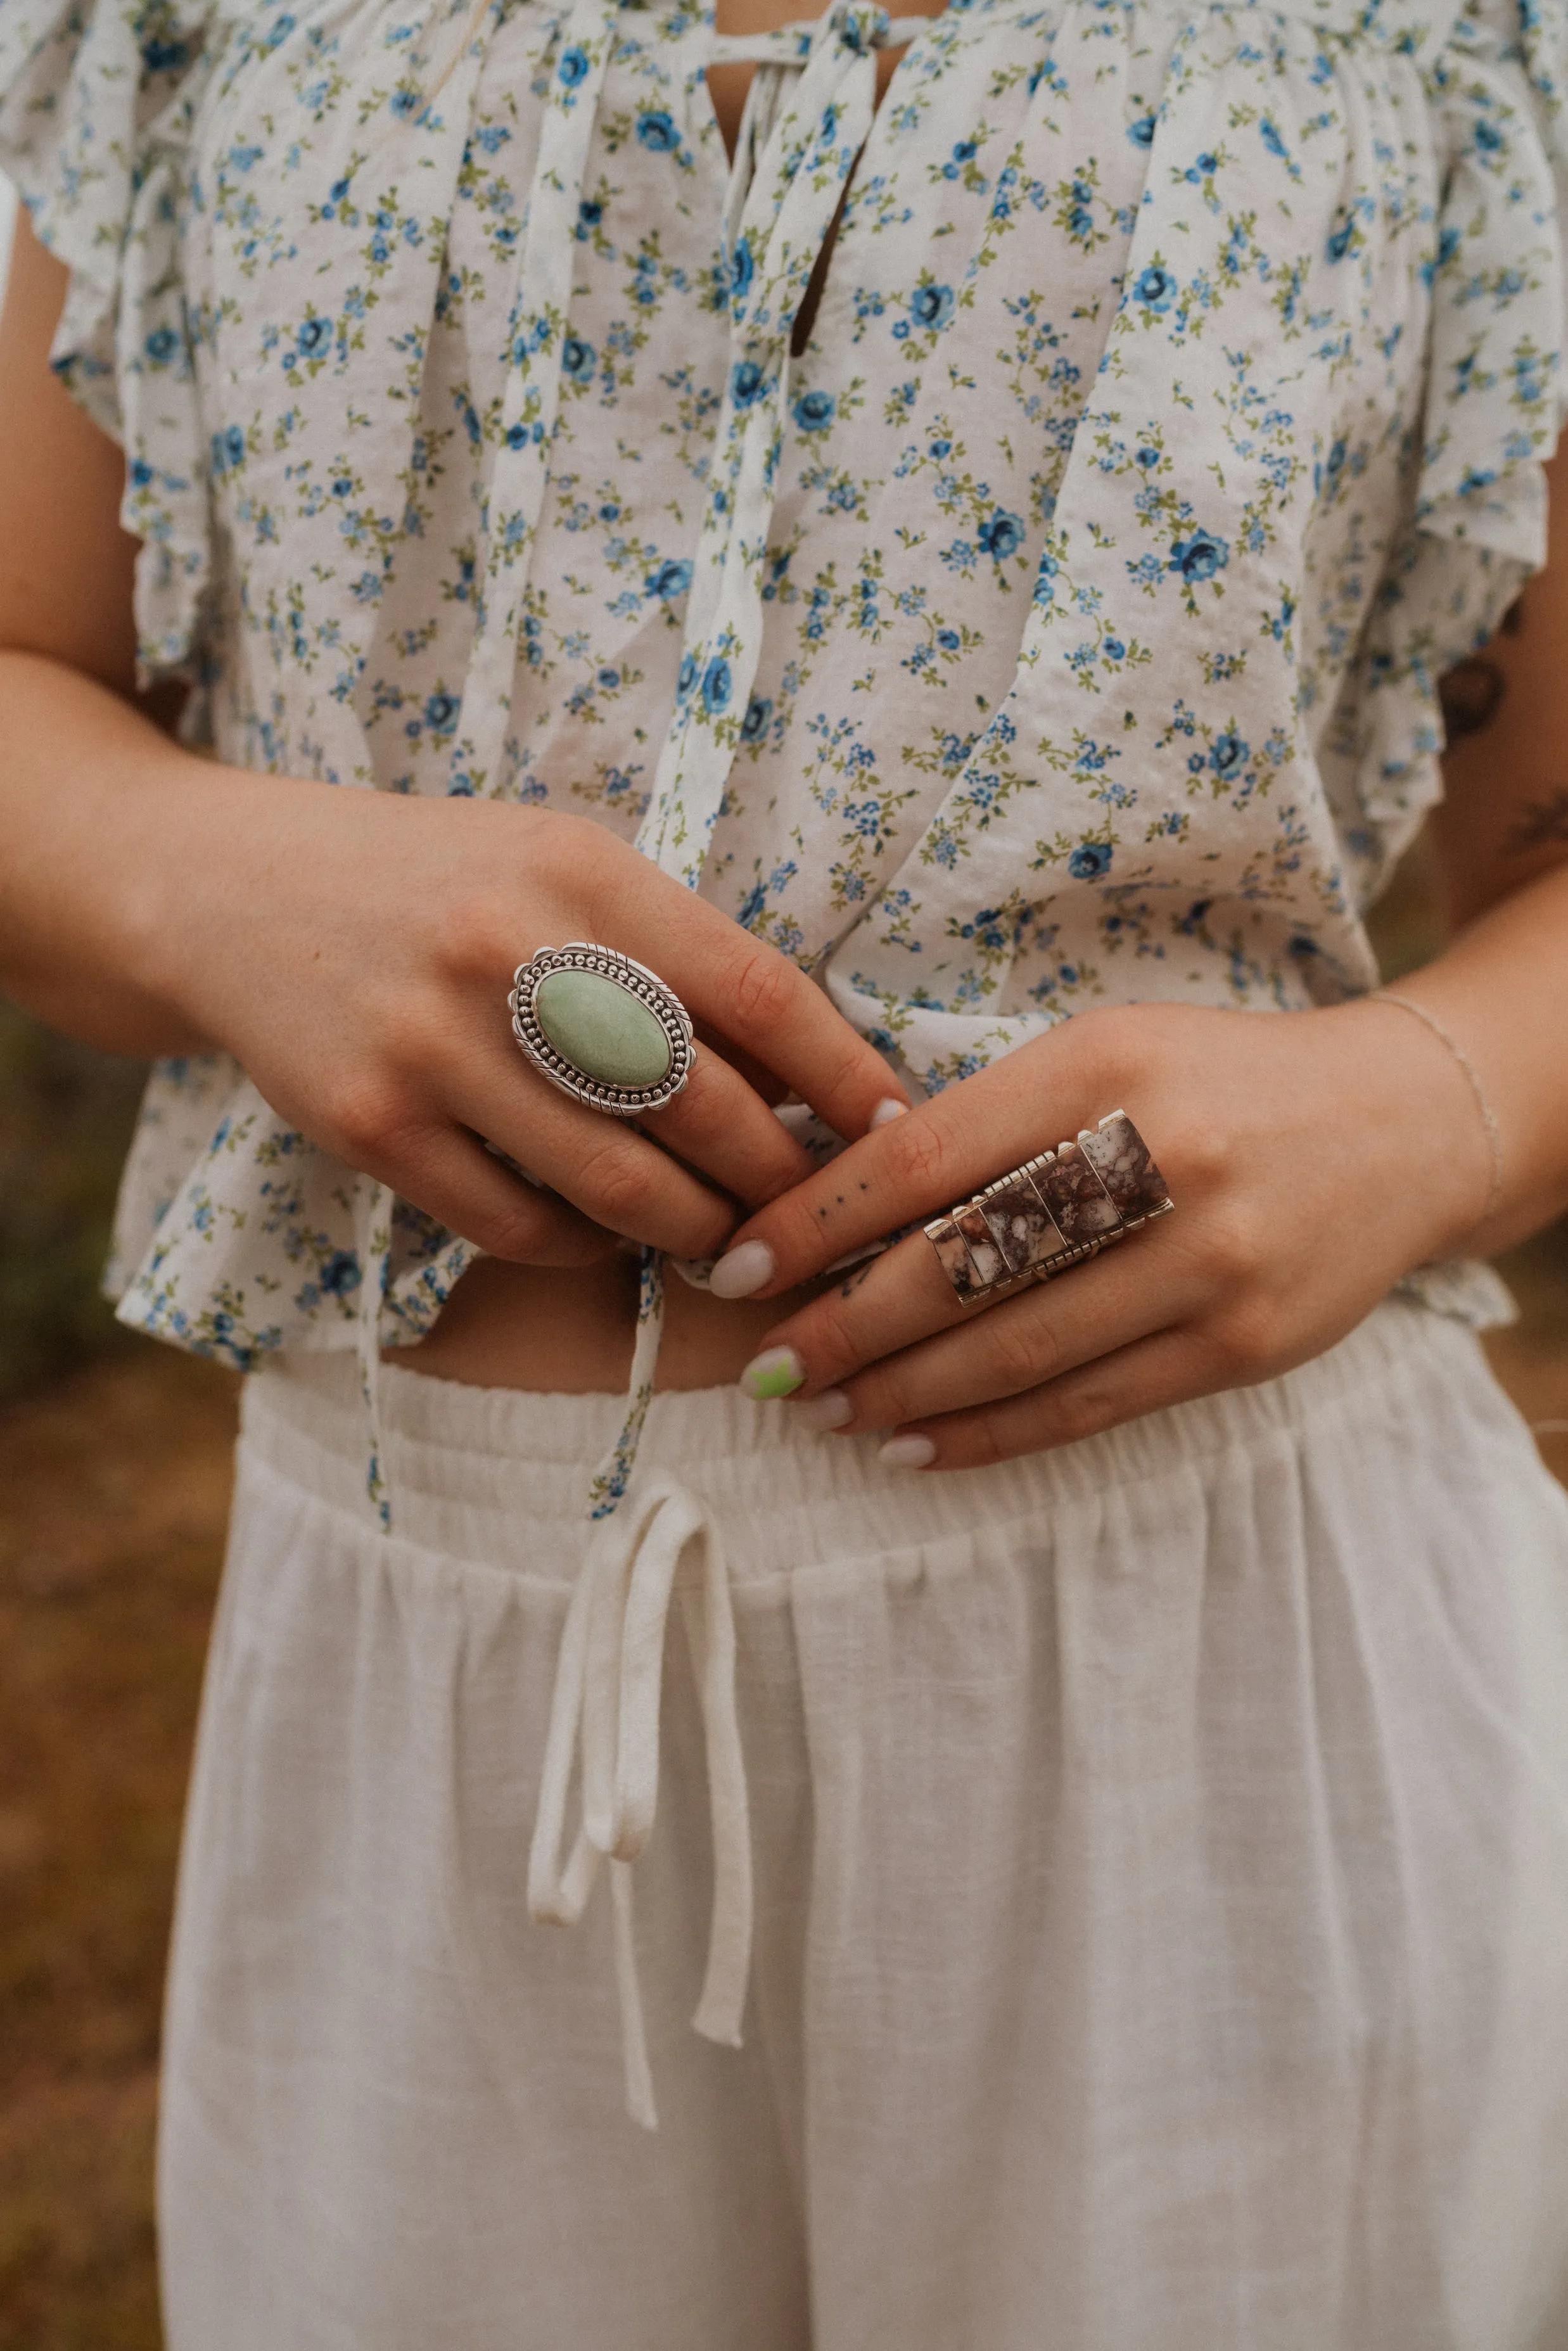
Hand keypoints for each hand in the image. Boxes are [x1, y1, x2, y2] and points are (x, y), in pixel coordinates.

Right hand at [149, 777, 906, 1265]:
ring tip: (723, 1236)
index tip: (895, 1125)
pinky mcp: (371, 1126)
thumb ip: (669, 950)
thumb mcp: (558, 867)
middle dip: (778, 1176)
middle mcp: (507, 951)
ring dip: (694, 1230)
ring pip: (618, 1186)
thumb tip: (809, 1070)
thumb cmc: (440, 885)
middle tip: (807, 1208)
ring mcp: (431, 1045)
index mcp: (579, 870)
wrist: (236, 892)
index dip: (843, 1072)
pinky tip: (603, 1233)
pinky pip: (518, 1226)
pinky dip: (583, 1246)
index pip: (755, 988)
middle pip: (700, 1104)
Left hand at [710, 999, 1494, 1466]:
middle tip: (765, 1366)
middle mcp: (1164, 1160)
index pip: (922, 1158)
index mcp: (1104, 1066)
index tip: (735, 1266)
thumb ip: (989, 1119)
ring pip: (1019, 1349)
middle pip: (962, 1265)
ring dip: (902, 1393)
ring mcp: (1213, 1262)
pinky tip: (915, 1445)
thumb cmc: (1216, 1080)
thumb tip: (837, 1202)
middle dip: (842, 1326)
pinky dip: (990, 1433)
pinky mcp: (1248, 1346)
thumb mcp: (1105, 1052)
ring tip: (823, 1410)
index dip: (814, 1223)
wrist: (1405, 1124)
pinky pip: (1090, 1406)